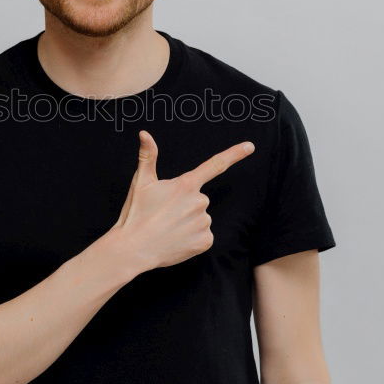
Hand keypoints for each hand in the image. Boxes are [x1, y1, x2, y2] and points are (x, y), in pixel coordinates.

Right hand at [110, 130, 254, 271]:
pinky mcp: (205, 241)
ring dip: (187, 222)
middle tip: (164, 214)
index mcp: (186, 185)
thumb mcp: (141, 182)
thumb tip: (144, 134)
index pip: (215, 165)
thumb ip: (148, 156)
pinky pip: (203, 235)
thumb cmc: (136, 214)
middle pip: (198, 199)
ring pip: (200, 218)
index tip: (250, 147)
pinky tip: (176, 239)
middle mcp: (199, 202)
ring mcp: (204, 223)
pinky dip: (191, 238)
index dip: (234, 154)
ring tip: (167, 228)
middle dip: (184, 205)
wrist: (134, 249)